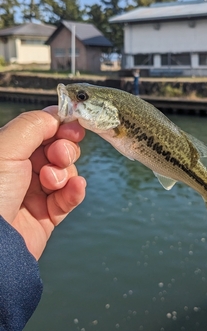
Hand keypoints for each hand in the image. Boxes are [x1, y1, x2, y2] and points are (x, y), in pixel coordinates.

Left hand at [0, 106, 85, 259]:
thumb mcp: (6, 148)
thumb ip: (33, 125)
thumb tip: (57, 115)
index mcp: (10, 151)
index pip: (43, 129)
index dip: (61, 125)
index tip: (74, 124)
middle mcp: (23, 169)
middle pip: (59, 148)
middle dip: (64, 149)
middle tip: (58, 155)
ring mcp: (36, 192)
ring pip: (67, 171)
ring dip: (64, 172)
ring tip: (50, 182)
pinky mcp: (48, 215)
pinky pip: (70, 197)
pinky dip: (75, 191)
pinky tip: (75, 188)